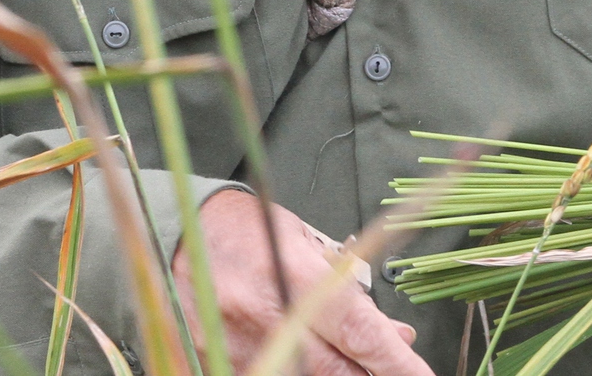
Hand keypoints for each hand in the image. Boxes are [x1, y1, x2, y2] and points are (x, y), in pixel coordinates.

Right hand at [174, 190, 432, 375]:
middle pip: (337, 373)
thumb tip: (395, 337)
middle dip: (371, 375)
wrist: (170, 230)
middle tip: (388, 369)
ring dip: (335, 375)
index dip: (397, 363)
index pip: (360, 332)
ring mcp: (236, 349)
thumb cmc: (246, 230)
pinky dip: (292, 371)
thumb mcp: (305, 243)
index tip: (421, 374)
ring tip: (347, 360)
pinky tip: (306, 360)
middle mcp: (264, 317)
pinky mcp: (215, 365)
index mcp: (292, 276)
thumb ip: (349, 292)